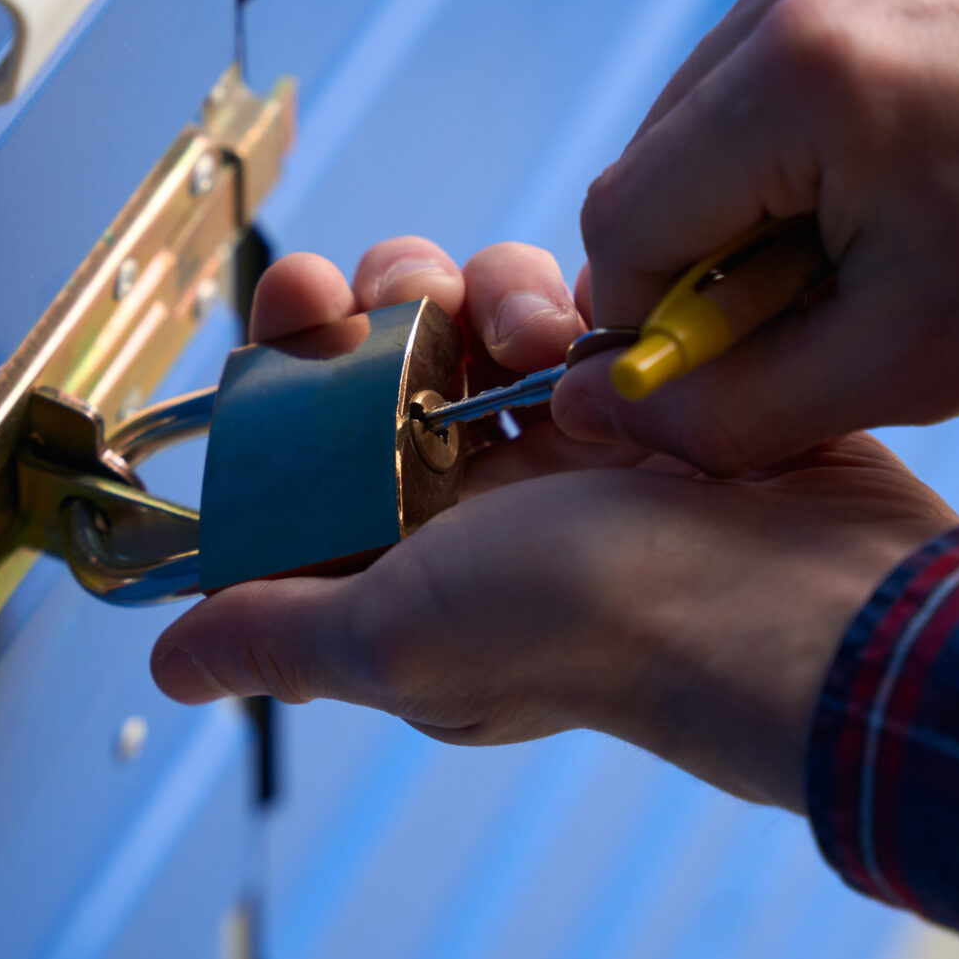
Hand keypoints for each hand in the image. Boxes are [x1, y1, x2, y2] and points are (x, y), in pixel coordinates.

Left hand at [149, 238, 958, 809]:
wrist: (791, 601)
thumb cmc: (592, 632)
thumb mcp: (399, 639)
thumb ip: (281, 633)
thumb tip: (167, 667)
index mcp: (413, 562)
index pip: (316, 444)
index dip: (290, 365)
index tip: (293, 301)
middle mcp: (485, 503)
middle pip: (397, 355)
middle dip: (388, 300)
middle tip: (404, 291)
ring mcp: (572, 444)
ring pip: (486, 313)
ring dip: (489, 295)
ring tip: (529, 335)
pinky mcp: (652, 393)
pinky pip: (586, 302)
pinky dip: (577, 298)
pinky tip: (591, 333)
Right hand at [558, 0, 958, 474]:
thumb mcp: (916, 367)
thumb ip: (734, 405)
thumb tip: (598, 410)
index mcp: (799, 77)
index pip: (623, 227)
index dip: (662, 326)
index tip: (747, 372)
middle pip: (653, 162)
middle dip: (717, 260)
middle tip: (842, 312)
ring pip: (703, 116)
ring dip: (757, 200)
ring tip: (889, 242)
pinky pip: (766, 65)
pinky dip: (799, 142)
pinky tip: (903, 178)